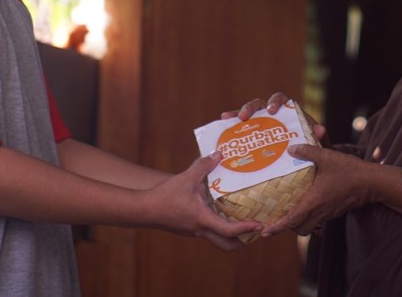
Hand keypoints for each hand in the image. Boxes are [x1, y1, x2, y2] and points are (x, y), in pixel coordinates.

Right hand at [145, 152, 260, 250]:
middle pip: (227, 246)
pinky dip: (219, 227)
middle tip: (255, 231)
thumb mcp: (186, 177)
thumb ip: (203, 165)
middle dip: (243, 241)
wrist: (143, 209)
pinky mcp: (188, 229)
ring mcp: (194, 231)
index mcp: (202, 219)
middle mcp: (200, 230)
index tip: (258, 225)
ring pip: (217, 240)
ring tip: (242, 221)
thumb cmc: (165, 195)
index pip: (229, 230)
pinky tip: (220, 212)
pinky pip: (208, 232)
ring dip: (231, 235)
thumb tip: (219, 154)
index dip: (245, 229)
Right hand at [221, 92, 329, 146]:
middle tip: (244, 117)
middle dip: (251, 108)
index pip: (281, 99)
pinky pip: (242, 127)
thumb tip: (320, 129)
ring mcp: (263, 122)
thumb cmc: (314, 149)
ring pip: (249, 113)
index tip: (271, 110)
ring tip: (227, 118)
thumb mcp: (319, 145)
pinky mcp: (255, 133)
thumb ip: (321, 138)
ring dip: (238, 114)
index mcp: (289, 111)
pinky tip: (223, 125)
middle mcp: (274, 113)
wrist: (309, 160)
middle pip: (260, 104)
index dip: (275, 101)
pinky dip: (233, 125)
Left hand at [260, 144, 398, 236]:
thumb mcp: (327, 156)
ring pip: (309, 226)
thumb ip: (308, 151)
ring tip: (286, 214)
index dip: (277, 227)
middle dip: (285, 228)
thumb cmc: (350, 170)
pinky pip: (318, 220)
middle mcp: (320, 211)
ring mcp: (328, 213)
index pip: (292, 220)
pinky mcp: (335, 211)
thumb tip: (290, 148)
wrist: (373, 182)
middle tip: (273, 219)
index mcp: (314, 201)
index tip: (264, 231)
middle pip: (299, 229)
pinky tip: (305, 205)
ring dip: (297, 224)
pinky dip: (308, 218)